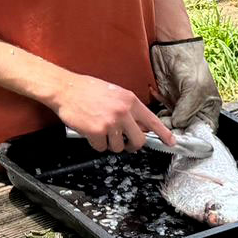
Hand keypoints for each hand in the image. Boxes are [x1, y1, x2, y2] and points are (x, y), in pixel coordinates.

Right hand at [53, 72, 174, 152]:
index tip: (171, 143)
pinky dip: (96, 144)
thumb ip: (129, 109)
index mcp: (130, 101)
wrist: (66, 89)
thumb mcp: (115, 94)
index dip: (163, 134)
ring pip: (118, 147)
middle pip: (138, 140)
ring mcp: (110, 123)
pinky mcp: (96, 132)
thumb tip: (139, 126)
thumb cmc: (88, 90)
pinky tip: (90, 132)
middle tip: (125, 143)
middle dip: (132, 146)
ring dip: (109, 143)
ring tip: (100, 130)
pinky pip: (101, 148)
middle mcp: (123, 112)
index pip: (152, 120)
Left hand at [150, 37, 222, 131]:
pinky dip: (157, 109)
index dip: (195, 135)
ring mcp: (181, 104)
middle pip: (186, 128)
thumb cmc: (191, 62)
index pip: (204, 129)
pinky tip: (158, 99)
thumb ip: (186, 111)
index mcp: (209, 106)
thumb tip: (177, 125)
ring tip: (162, 115)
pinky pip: (161, 111)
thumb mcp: (194, 89)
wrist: (171, 46)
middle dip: (176, 129)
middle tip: (169, 127)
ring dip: (164, 121)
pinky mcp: (167, 99)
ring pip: (172, 122)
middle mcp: (196, 107)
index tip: (184, 137)